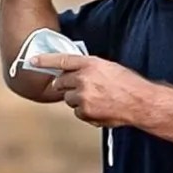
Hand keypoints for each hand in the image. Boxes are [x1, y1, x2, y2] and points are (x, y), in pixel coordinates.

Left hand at [33, 54, 149, 127]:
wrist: (141, 102)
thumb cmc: (129, 85)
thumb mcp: (110, 68)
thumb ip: (90, 69)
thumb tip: (75, 74)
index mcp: (91, 64)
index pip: (62, 60)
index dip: (45, 60)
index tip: (32, 60)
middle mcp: (83, 78)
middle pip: (60, 82)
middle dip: (66, 86)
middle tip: (80, 88)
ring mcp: (82, 96)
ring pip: (68, 99)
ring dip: (78, 100)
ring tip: (98, 100)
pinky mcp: (84, 111)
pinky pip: (77, 112)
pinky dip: (86, 112)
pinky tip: (101, 109)